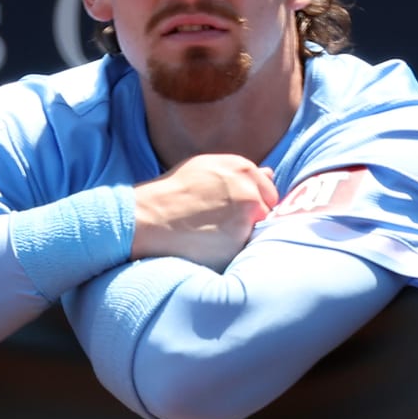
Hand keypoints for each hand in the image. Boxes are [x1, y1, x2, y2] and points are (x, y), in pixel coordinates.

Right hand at [132, 154, 278, 270]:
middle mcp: (249, 188)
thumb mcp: (205, 170)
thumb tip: (270, 173)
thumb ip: (239, 174)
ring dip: (244, 235)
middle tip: (221, 225)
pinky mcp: (240, 237)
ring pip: (259, 231)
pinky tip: (213, 245)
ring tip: (214, 235)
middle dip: (253, 219)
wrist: (147, 218)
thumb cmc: (172, 194)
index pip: (269, 191)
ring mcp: (247, 213)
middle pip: (268, 211)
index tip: (232, 212)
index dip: (252, 204)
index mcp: (242, 168)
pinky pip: (247, 248)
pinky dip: (235, 250)